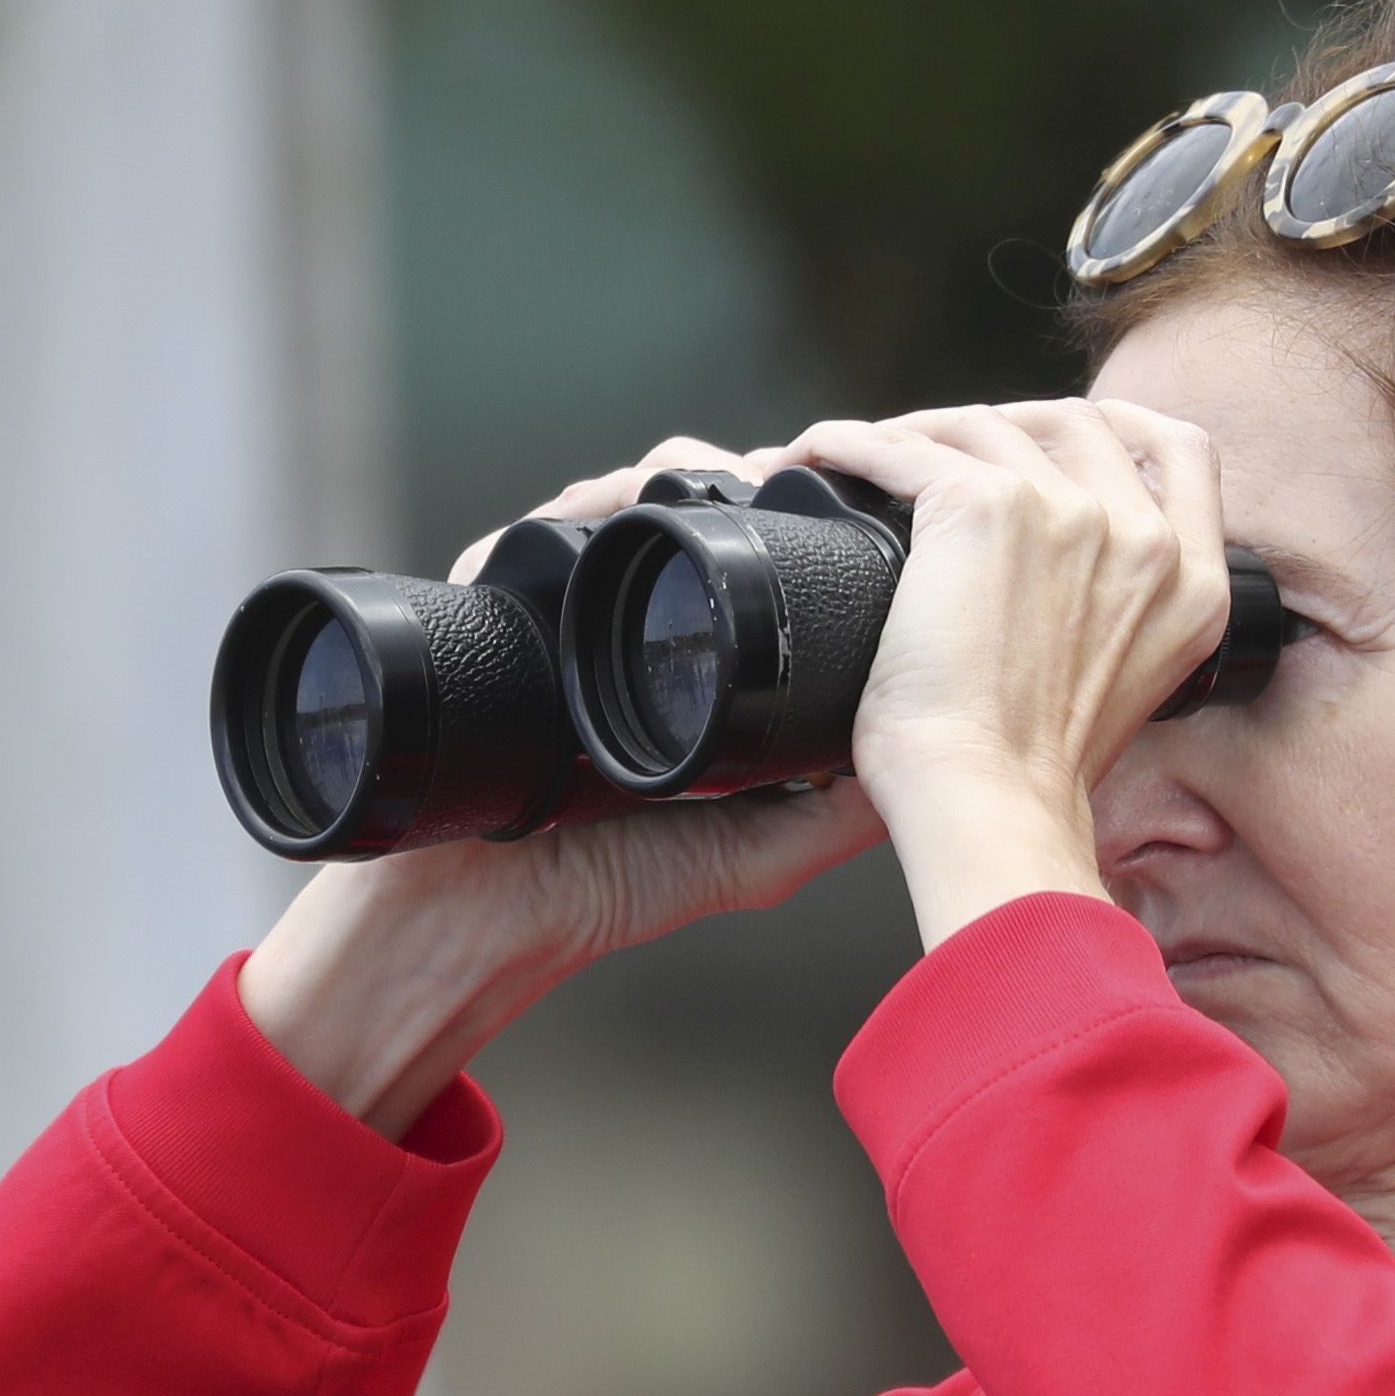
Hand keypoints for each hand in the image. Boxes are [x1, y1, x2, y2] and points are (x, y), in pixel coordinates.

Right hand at [240, 438, 871, 1134]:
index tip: (813, 497)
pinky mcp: (496, 619)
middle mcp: (627, 636)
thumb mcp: (751, 862)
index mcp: (694, 673)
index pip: (746, 562)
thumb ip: (832, 820)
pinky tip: (594, 505)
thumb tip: (921, 760)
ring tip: (678, 487)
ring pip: (608, 509)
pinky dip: (562, 511)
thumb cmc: (604, 892)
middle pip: (674, 513)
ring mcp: (560, 622)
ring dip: (641, 483)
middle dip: (708, 482)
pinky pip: (528, 539)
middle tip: (746, 479)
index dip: (778, 518)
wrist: (474, 916)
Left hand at [780, 398, 1233, 952]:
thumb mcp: (1116, 683)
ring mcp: (1069, 512)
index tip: (1056, 438)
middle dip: (1000, 425)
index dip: (1116, 428)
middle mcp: (1144, 535)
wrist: (988, 803)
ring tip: (861, 461)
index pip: (1180, 451)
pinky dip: (847, 444)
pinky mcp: (984, 506)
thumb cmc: (1024, 774)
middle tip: (936, 454)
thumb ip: (1112, 616)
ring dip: (915, 432)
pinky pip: (901, 447)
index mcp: (1191, 581)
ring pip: (981, 425)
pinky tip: (818, 459)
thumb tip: (1050, 583)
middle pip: (1074, 420)